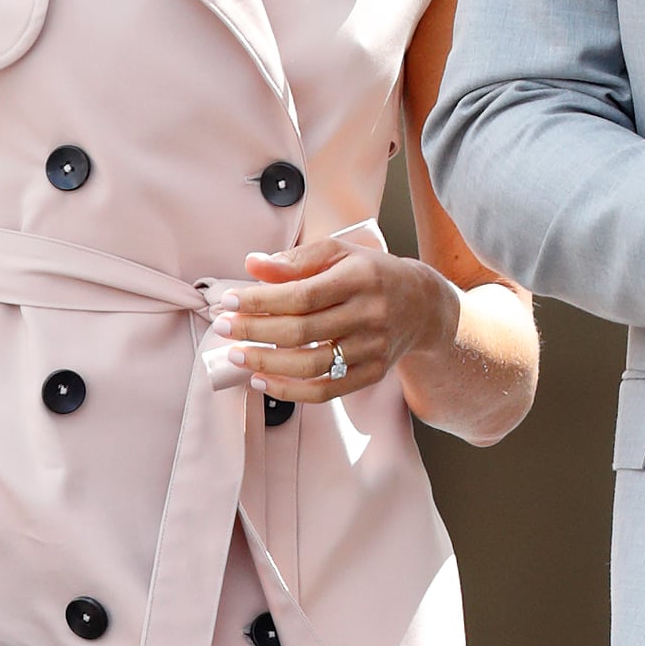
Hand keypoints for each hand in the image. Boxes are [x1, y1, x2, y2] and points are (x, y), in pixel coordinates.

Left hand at [215, 239, 460, 404]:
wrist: (422, 305)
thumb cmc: (371, 274)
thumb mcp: (340, 253)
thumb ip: (296, 259)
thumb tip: (253, 265)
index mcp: (359, 278)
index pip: (302, 295)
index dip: (261, 301)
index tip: (229, 302)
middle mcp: (369, 314)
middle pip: (302, 331)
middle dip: (254, 332)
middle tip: (222, 329)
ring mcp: (372, 348)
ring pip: (312, 365)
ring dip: (267, 363)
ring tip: (237, 356)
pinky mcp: (372, 373)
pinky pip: (326, 391)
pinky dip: (290, 391)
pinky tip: (263, 380)